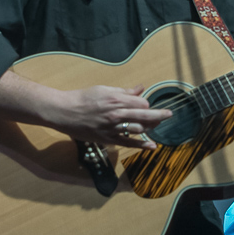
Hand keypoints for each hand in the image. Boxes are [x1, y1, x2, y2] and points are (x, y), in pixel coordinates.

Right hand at [52, 84, 170, 149]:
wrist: (64, 112)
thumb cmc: (82, 98)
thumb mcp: (103, 90)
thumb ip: (123, 91)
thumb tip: (140, 88)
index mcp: (116, 99)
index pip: (140, 102)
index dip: (145, 102)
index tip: (144, 103)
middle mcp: (116, 114)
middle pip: (144, 114)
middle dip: (159, 114)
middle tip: (169, 114)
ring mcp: (113, 128)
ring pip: (138, 128)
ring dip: (150, 127)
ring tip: (157, 125)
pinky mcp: (108, 139)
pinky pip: (127, 143)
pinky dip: (141, 145)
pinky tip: (152, 146)